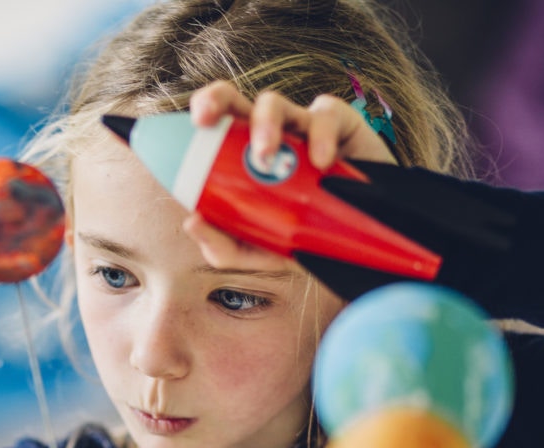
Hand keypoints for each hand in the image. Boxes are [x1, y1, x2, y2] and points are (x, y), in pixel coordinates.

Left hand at [181, 84, 412, 294]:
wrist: (363, 245)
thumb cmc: (304, 237)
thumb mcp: (259, 251)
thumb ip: (223, 245)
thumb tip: (193, 220)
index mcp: (239, 156)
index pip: (209, 128)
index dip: (190, 118)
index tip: (180, 128)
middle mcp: (266, 134)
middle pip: (232, 99)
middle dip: (214, 99)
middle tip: (205, 119)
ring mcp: (302, 126)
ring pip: (275, 103)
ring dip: (264, 125)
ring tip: (266, 157)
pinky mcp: (341, 124)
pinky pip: (326, 116)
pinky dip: (321, 135)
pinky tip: (320, 162)